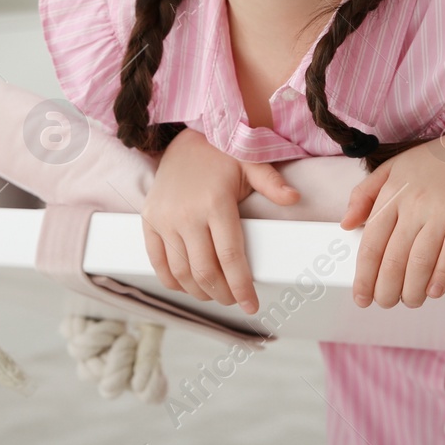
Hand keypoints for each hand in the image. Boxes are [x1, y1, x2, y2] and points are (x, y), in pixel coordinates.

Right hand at [141, 127, 299, 314]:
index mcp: (215, 203)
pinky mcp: (149, 221)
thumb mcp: (250, 162)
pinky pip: (158, 262)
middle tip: (235, 300)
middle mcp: (187, 214)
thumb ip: (271, 182)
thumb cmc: (222, 153)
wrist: (184, 139)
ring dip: (200, 292)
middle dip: (223, 294)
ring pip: (181, 273)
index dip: (241, 287)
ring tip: (216, 294)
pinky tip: (189, 286)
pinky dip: (173, 281)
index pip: (230, 258)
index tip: (251, 305)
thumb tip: (295, 198)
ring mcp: (164, 219)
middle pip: (205, 272)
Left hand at [339, 121, 444, 308]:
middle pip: (393, 257)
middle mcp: (414, 204)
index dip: (364, 275)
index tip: (361, 296)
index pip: (371, 242)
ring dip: (413, 289)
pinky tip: (435, 290)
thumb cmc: (437, 160)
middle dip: (386, 289)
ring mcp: (442, 210)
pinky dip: (441, 276)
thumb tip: (346, 224)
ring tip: (410, 301)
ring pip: (420, 260)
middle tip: (385, 303)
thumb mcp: (393, 167)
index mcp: (392, 193)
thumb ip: (364, 194)